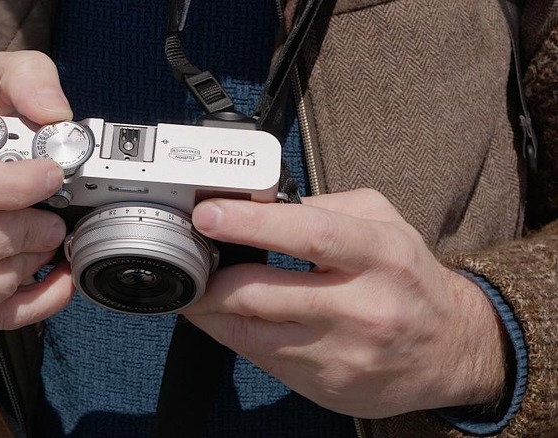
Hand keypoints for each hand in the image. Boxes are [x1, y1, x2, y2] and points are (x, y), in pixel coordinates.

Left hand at [184, 189, 506, 417]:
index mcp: (380, 255)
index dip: (250, 225)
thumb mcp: (385, 224)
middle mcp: (363, 308)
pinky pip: (261, 358)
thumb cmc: (408, 278)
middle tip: (186, 260)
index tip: (207, 215)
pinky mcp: (325, 385)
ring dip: (210, 311)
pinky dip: (234, 335)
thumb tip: (264, 205)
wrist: (451, 350)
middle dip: (211, 279)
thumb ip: (328, 207)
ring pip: (251, 334)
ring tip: (194, 291)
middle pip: (264, 294)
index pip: (310, 235)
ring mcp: (342, 353)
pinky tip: (226, 318)